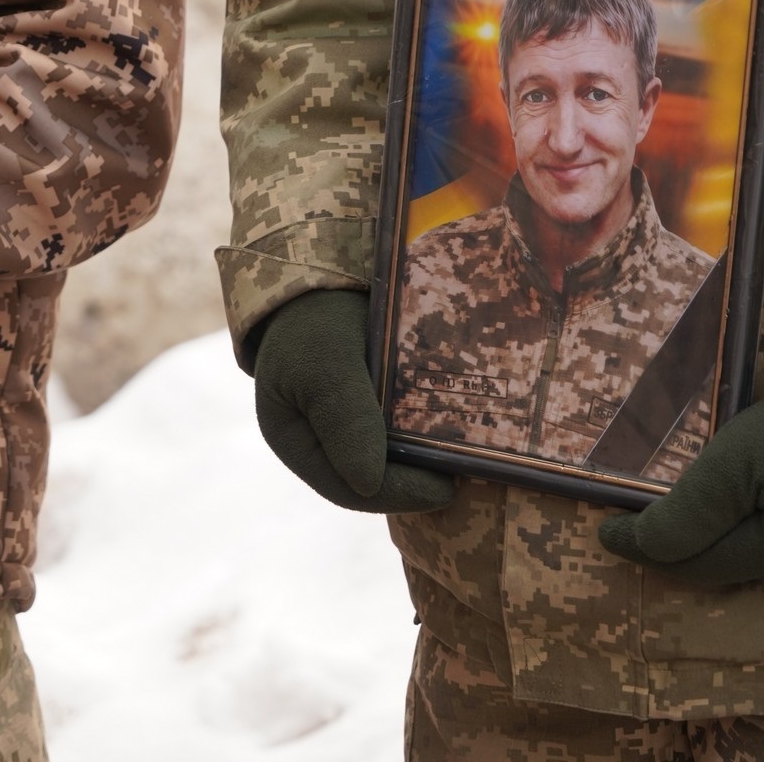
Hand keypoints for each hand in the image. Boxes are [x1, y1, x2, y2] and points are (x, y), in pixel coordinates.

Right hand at [253, 290, 453, 512]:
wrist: (324, 270)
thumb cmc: (316, 318)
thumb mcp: (326, 365)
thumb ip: (345, 421)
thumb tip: (368, 485)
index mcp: (294, 440)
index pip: (346, 489)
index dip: (396, 494)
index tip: (445, 490)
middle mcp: (320, 440)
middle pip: (371, 480)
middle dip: (416, 480)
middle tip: (466, 473)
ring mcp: (347, 422)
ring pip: (390, 458)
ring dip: (426, 458)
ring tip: (469, 453)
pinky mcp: (372, 402)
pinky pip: (402, 429)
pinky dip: (428, 431)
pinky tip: (460, 426)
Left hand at [599, 382, 763, 583]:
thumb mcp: (736, 466)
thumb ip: (688, 514)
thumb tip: (630, 543)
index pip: (696, 566)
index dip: (646, 549)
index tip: (605, 532)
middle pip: (725, 564)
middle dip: (678, 548)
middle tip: (633, 523)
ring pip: (751, 550)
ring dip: (709, 537)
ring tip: (671, 513)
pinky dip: (741, 522)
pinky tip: (726, 503)